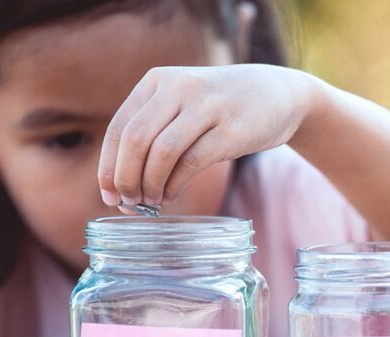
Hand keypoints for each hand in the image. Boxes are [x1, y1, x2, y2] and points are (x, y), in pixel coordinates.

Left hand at [98, 64, 315, 205]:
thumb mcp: (183, 103)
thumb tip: (119, 184)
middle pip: (135, 140)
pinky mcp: (232, 131)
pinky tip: (171, 195)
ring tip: (151, 202)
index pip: (120, 128)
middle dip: (126, 179)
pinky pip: (191, 163)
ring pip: (161, 153)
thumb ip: (153, 131)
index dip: (108, 166)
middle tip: (129, 203)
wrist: (281, 94)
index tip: (108, 195)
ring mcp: (208, 107)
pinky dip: (174, 185)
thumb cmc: (224, 108)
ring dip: (149, 185)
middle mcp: (180, 87)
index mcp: (158, 81)